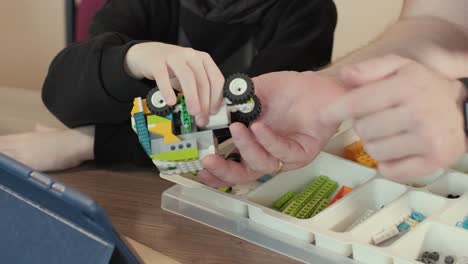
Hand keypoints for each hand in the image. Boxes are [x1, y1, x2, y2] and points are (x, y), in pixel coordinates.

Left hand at [0, 125, 94, 171]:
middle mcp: (21, 145)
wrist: (75, 144)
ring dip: (2, 160)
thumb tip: (38, 127)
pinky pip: (12, 167)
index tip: (0, 148)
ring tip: (3, 167)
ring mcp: (24, 155)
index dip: (0, 145)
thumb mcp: (52, 132)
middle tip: (1, 158)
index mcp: (26, 136)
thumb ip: (43, 130)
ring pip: (4, 158)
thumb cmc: (66, 138)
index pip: (3, 141)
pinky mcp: (29, 166)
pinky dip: (7, 168)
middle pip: (1, 148)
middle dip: (0, 153)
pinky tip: (5, 172)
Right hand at [125, 42, 224, 126]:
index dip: (216, 97)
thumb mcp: (189, 76)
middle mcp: (191, 56)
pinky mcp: (157, 61)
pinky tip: (171, 102)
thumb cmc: (172, 67)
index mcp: (203, 59)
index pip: (216, 78)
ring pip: (187, 77)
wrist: (146, 53)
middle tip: (202, 118)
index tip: (213, 112)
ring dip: (192, 97)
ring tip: (192, 112)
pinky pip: (163, 76)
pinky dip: (168, 90)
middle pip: (202, 80)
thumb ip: (199, 91)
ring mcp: (174, 57)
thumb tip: (206, 112)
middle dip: (204, 102)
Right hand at [198, 71, 345, 186]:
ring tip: (237, 128)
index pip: (233, 166)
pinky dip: (267, 140)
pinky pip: (283, 151)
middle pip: (244, 175)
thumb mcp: (256, 92)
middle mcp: (269, 155)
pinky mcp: (303, 152)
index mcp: (255, 146)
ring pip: (262, 164)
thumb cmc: (288, 91)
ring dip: (246, 147)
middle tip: (208, 159)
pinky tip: (258, 126)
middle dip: (224, 170)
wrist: (317, 84)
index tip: (200, 169)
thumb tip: (210, 107)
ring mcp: (286, 157)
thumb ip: (235, 101)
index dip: (216, 172)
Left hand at [320, 55, 466, 181]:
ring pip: (373, 151)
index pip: (358, 103)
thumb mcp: (399, 67)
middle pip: (363, 129)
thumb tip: (345, 75)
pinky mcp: (434, 161)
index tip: (324, 115)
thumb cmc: (424, 88)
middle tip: (378, 119)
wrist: (463, 110)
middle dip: (363, 125)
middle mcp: (419, 113)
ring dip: (375, 144)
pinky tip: (398, 150)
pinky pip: (390, 171)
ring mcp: (428, 139)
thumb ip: (370, 68)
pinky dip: (388, 164)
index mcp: (407, 86)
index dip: (335, 110)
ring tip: (390, 133)